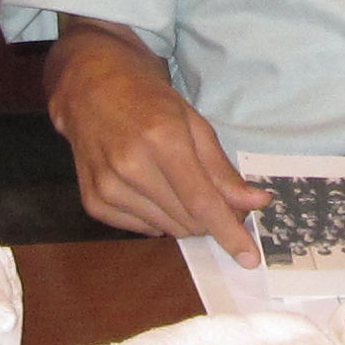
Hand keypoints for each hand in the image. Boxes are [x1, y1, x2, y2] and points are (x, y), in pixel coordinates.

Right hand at [49, 25, 267, 262]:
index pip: (203, 203)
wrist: (89, 86)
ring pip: (166, 230)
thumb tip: (256, 203)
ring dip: (183, 218)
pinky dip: (156, 217)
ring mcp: (108, 186)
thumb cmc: (147, 98)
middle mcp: (131, 167)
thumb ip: (222, 170)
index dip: (230, 233)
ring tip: (176, 183)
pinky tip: (150, 188)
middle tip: (215, 197)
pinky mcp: (93, 200)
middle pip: (188, 221)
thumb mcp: (193, 122)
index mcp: (162, 140)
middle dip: (210, 218)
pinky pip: (140, 229)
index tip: (250, 258)